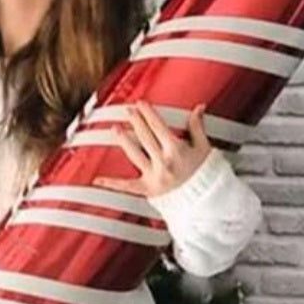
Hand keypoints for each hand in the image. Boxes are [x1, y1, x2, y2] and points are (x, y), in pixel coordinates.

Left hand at [93, 100, 211, 198]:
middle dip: (135, 121)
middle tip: (127, 110)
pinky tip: (98, 180)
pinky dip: (112, 183)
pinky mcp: (147, 189)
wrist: (205, 199)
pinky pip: (127, 186)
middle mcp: (164, 162)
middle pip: (145, 137)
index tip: (141, 104)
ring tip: (115, 129)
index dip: (148, 114)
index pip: (159, 127)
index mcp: (177, 150)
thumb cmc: (205, 173)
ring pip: (135, 155)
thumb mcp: (204, 148)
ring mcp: (154, 176)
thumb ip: (197, 127)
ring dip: (124, 141)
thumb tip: (199, 108)